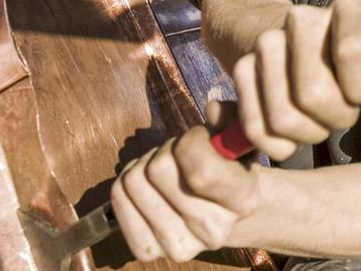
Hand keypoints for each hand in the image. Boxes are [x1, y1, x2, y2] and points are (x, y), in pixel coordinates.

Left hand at [110, 101, 258, 262]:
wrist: (221, 210)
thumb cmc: (228, 166)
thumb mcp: (237, 136)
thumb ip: (230, 117)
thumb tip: (212, 109)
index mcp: (243, 201)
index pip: (200, 171)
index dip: (190, 141)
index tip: (198, 137)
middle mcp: (213, 231)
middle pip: (159, 171)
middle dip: (166, 151)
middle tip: (179, 156)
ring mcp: (180, 246)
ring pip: (134, 182)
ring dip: (144, 165)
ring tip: (165, 170)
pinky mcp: (150, 250)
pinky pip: (118, 202)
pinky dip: (126, 184)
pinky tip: (147, 186)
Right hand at [231, 0, 360, 159]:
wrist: (308, 42)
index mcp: (349, 8)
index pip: (350, 51)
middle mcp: (302, 17)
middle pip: (312, 95)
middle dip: (335, 118)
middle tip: (343, 109)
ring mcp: (266, 42)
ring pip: (283, 116)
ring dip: (308, 134)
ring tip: (320, 119)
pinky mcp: (242, 68)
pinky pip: (256, 127)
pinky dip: (278, 145)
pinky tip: (294, 134)